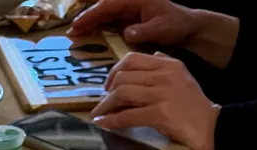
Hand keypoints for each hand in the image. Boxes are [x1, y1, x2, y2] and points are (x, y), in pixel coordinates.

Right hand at [69, 0, 197, 46]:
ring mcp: (126, 11)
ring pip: (102, 16)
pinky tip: (86, 38)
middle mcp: (128, 2)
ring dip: (88, 25)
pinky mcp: (125, 21)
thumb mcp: (163, 28)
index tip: (78, 24)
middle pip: (102, 9)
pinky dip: (96, 30)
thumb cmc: (176, 24)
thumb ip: (144, 31)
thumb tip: (126, 33)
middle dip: (85, 19)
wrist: (186, 28)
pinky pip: (107, 24)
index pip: (109, 5)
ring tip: (73, 36)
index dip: (92, 14)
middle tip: (70, 33)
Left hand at [91, 52, 218, 149]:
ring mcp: (162, 94)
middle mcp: (165, 75)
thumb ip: (166, 65)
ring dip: (105, 106)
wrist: (214, 128)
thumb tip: (152, 55)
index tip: (108, 85)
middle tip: (103, 102)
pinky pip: (127, 115)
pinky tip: (103, 124)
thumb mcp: (183, 78)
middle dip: (107, 91)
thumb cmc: (195, 107)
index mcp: (169, 65)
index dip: (114, 71)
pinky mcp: (160, 113)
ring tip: (100, 114)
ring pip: (122, 93)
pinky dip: (111, 121)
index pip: (132, 59)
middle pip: (123, 76)